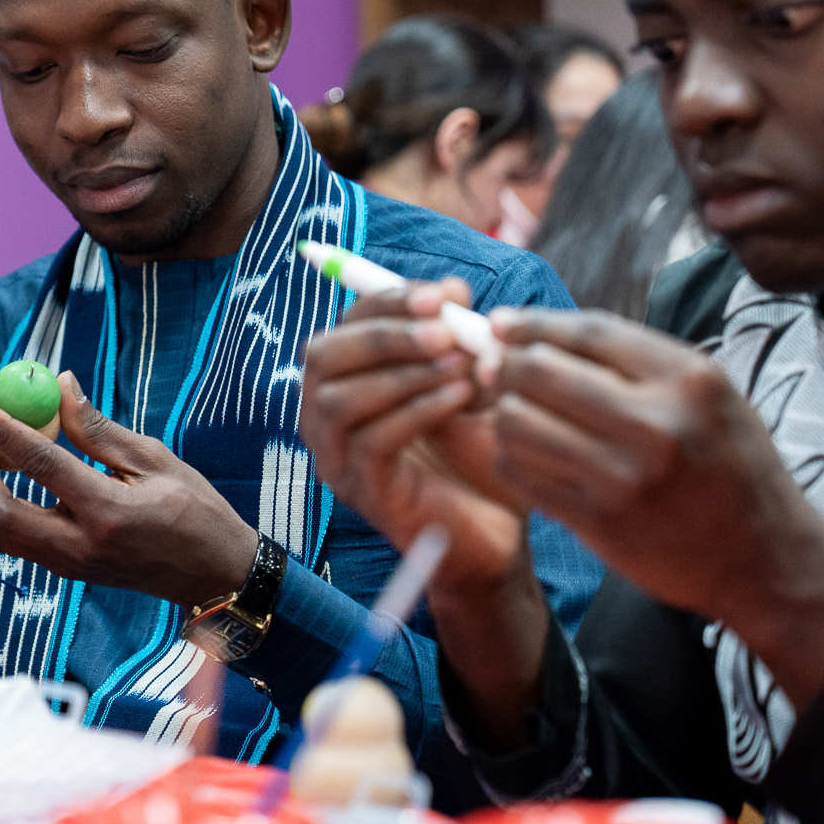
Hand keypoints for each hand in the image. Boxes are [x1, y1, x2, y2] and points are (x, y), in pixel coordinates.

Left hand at [0, 371, 257, 608]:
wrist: (211, 574)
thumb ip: (99, 428)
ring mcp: (68, 565)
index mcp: (109, 512)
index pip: (42, 466)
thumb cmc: (193, 509)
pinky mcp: (63, 570)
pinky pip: (11, 540)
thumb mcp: (154, 459)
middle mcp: (80, 546)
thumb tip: (60, 385)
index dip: (3, 430)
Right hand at [300, 280, 528, 595]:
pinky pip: (371, 441)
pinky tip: (458, 400)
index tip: (442, 294)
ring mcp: (337, 457)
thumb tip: (453, 288)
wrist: (499, 535)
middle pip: (324, 355)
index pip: (344, 326)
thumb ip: (459, 338)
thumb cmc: (480, 457)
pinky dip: (416, 411)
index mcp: (345, 382)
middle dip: (385, 333)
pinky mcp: (361, 491)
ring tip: (460, 365)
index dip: (387, 302)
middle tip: (444, 327)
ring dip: (402, 372)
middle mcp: (325, 417)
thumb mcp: (473, 384)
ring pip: (339, 399)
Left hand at [490, 308, 823, 709]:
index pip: (589, 331)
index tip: (501, 323)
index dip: (533, 322)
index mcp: (689, 380)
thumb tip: (539, 331)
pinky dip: (510, 457)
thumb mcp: (708, 395)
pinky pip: (522, 473)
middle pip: (541, 371)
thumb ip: (636, 361)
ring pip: (518, 421)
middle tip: (492, 368)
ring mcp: (625, 477)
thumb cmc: (730, 465)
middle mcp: (657, 424)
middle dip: (506, 364)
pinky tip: (524, 455)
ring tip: (514, 415)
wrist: (765, 558)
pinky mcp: (600, 522)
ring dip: (503, 413)